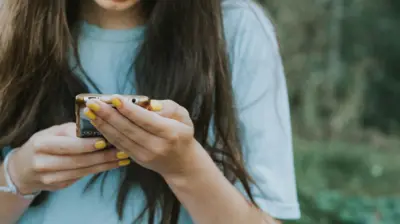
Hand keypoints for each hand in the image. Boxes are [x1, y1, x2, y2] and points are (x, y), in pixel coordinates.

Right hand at [8, 123, 130, 194]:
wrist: (23, 168)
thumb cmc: (44, 143)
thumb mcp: (53, 132)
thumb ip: (73, 130)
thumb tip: (98, 125)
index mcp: (41, 144)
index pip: (68, 145)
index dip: (87, 145)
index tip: (105, 141)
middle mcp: (43, 163)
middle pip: (78, 161)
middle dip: (103, 156)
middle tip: (123, 150)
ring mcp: (50, 177)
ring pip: (83, 170)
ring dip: (106, 164)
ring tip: (123, 157)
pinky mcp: (59, 185)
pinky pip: (83, 176)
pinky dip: (100, 169)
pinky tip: (113, 163)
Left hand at [84, 96, 199, 178]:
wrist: (181, 164)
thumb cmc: (182, 134)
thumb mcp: (183, 117)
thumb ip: (169, 107)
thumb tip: (149, 104)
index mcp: (170, 133)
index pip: (146, 120)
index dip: (129, 109)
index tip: (114, 98)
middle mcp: (157, 146)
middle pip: (129, 129)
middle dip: (109, 115)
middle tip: (93, 103)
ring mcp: (145, 155)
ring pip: (120, 138)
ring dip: (103, 124)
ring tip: (90, 111)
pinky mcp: (136, 159)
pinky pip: (119, 145)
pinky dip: (106, 133)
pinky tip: (97, 123)